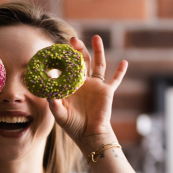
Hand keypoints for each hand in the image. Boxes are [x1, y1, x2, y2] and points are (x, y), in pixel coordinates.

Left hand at [47, 35, 127, 151]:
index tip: (58, 48)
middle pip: (82, 61)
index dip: (64, 58)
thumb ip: (54, 104)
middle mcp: (84, 83)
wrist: (89, 135)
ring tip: (96, 37)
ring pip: (98, 64)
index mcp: (71, 86)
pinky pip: (115, 80)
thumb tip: (47, 94)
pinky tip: (125, 62)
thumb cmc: (73, 126)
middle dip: (79, 50)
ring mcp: (96, 86)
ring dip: (98, 51)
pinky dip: (120, 72)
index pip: (67, 68)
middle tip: (73, 40)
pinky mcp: (107, 92)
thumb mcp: (60, 114)